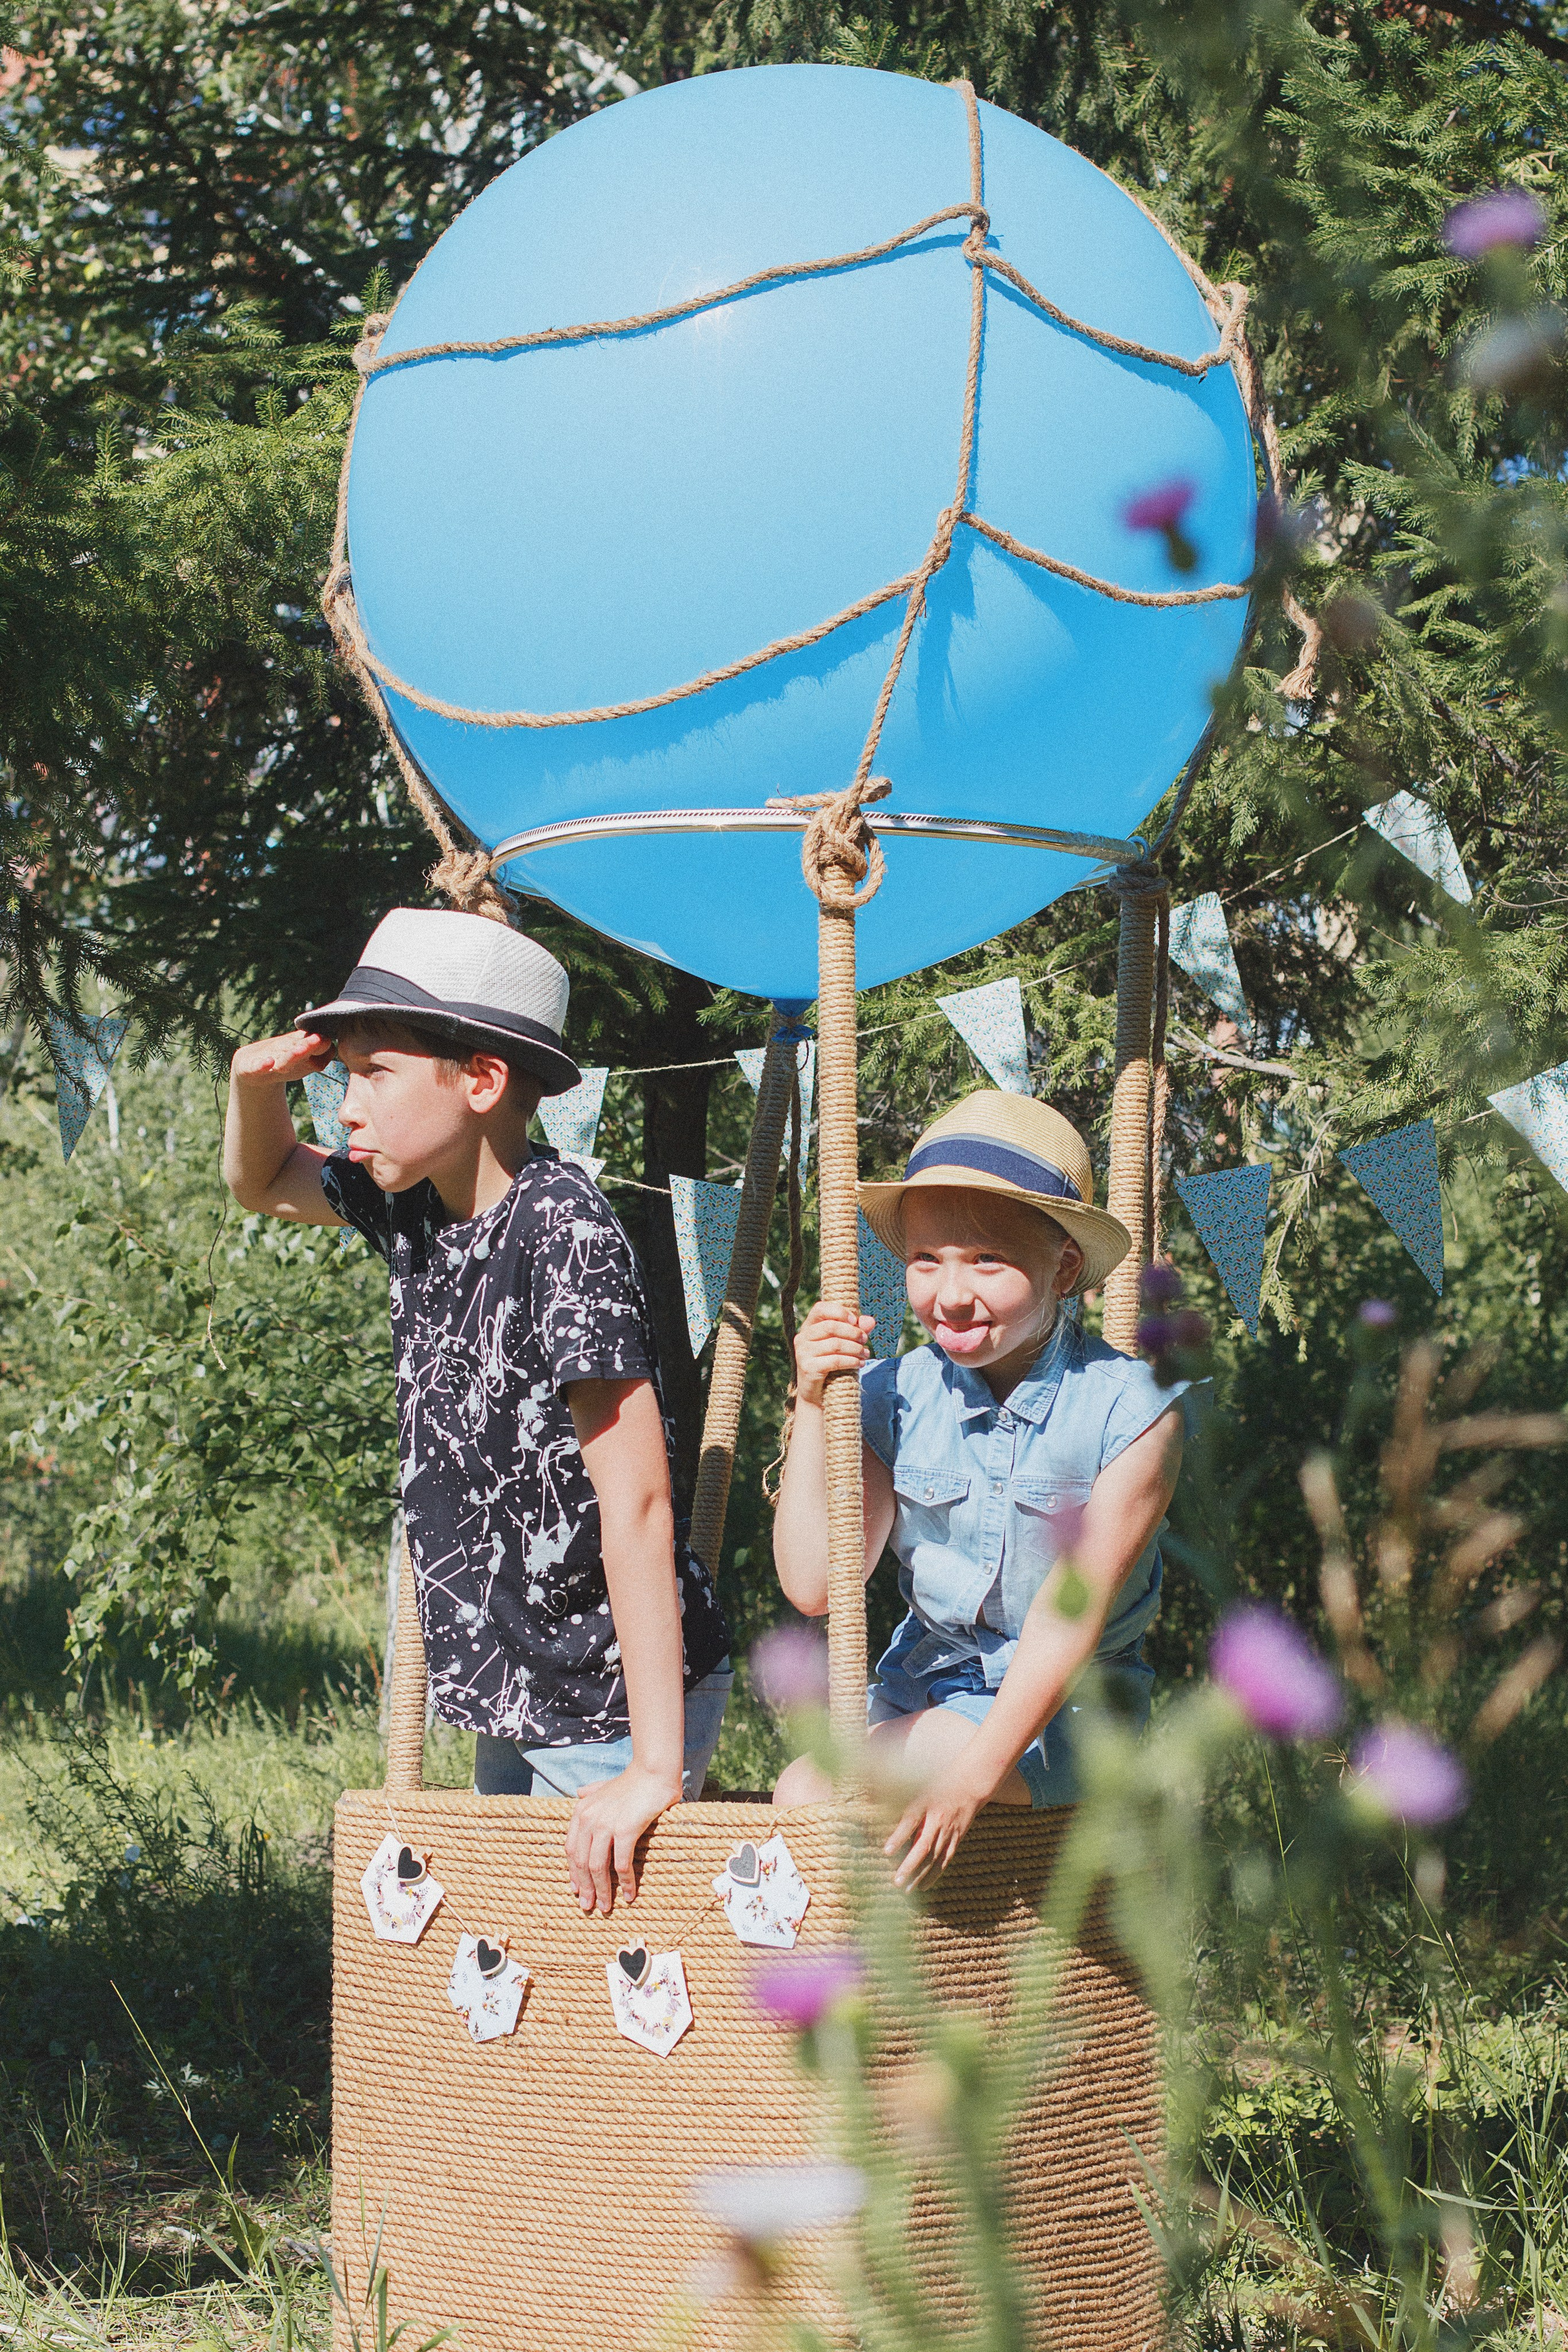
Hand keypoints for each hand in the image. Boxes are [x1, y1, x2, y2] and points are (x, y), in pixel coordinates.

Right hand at [229, 1029, 334, 1089]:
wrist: (249, 1067)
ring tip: (301, 1049)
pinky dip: (262, 1065)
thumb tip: (338, 1050)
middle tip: (320, 1039)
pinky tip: (269, 1062)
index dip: (323, 1045)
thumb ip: (320, 1056)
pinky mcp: (250, 1068)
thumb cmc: (282, 1062)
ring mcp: (269, 1060)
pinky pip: (257, 1067)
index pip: (315, 1048)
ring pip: (283, 1058)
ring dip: (292, 1054)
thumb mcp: (301, 1060)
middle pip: (299, 1049)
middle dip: (310, 1045)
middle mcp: (285, 1052)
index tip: (331, 1040)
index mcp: (298, 1050)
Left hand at [565, 1761, 681, 1914]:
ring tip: (606, 1907)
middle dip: (585, 1888)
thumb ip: (591, 1791)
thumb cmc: (633, 1781)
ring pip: (598, 1867)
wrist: (653, 1772)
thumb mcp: (605, 1786)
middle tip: (589, 1906)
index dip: (573, 1872)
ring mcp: (605, 1825)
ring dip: (603, 1891)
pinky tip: (629, 1894)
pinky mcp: (625, 1830)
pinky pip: (621, 1864)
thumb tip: (579, 1792)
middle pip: (581, 1862)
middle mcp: (589, 1819)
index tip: (577, 1890)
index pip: (571, 1849)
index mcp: (582, 1811)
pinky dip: (625, 1883)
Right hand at [794, 1301, 875, 1405]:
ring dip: (855, 1348)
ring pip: (835, 1344)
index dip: (839, 1311)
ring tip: (865, 1353)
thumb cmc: (831, 1366)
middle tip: (865, 1340)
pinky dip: (851, 1361)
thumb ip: (856, 1331)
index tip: (855, 1321)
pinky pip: (835, 1361)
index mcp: (808, 1327)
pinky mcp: (808, 1368)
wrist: (817, 1395)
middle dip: (853, 1332)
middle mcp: (802, 1338)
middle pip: (831, 1326)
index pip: (820, 1308)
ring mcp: (803, 1353)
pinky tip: (860, 1364)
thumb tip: (871, 1321)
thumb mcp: (844, 1345)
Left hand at [883, 1764, 989, 1889]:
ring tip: (906, 1890)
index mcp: (925, 1803)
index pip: (910, 1822)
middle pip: (923, 1846)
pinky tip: (923, 1886)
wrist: (969, 1785)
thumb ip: (897, 1794)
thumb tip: (870, 1800)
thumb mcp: (917, 1785)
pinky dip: (934, 1875)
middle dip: (909, 1865)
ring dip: (920, 1875)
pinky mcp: (956, 1839)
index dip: (898, 1837)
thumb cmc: (937, 1784)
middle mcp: (937, 1820)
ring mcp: (948, 1831)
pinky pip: (945, 1860)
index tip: (886, 1851)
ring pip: (934, 1858)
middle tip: (896, 1881)